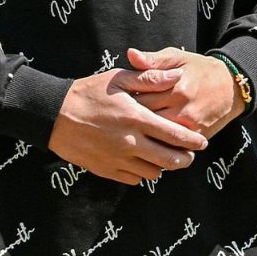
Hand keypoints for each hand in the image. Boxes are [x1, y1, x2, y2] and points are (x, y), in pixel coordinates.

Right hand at [47, 67, 208, 185]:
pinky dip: (142, 172)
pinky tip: (141, 161)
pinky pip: (134, 179)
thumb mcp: (118, 79)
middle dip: (184, 159)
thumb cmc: (88, 92)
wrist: (55, 115)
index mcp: (136, 118)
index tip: (202, 142)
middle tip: (189, 155)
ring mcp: (118, 160)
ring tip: (163, 156)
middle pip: (169, 160)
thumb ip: (149, 79)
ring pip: (153, 173)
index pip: (174, 135)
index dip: (192, 141)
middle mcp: (130, 143)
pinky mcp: (107, 170)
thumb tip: (177, 76)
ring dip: (162, 166)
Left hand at [120, 46, 246, 139]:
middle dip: (131, 118)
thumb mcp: (177, 57)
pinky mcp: (196, 137)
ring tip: (131, 129)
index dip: (126, 99)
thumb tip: (130, 54)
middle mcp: (182, 108)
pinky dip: (159, 144)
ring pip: (157, 136)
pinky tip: (148, 141)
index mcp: (175, 87)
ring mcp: (190, 126)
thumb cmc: (199, 69)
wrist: (231, 86)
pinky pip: (172, 145)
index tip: (117, 99)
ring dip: (143, 133)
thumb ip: (152, 60)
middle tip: (119, 117)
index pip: (141, 96)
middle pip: (147, 118)